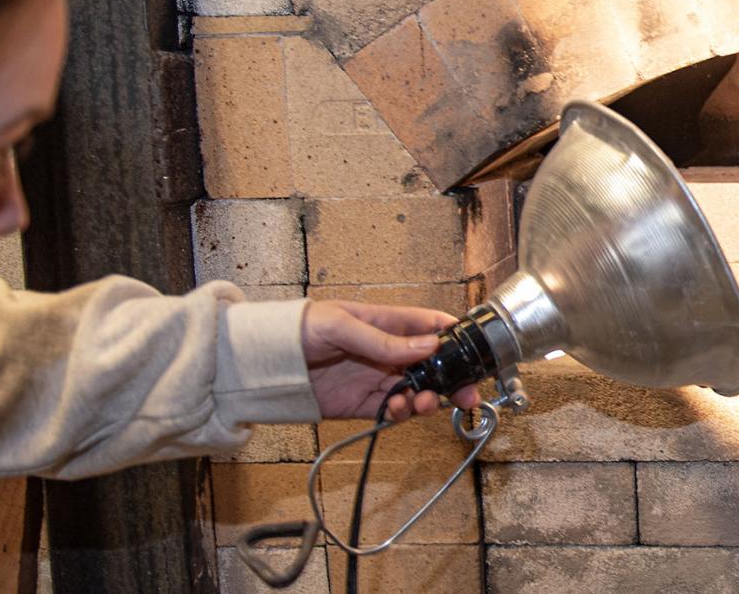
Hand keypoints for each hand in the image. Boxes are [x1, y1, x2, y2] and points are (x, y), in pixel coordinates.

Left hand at [302, 300, 480, 420]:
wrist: (261, 363)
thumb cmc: (298, 329)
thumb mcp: (342, 325)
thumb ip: (384, 340)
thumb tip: (429, 345)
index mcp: (387, 324)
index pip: (430, 326)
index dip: (455, 336)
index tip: (476, 350)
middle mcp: (388, 353)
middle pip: (433, 365)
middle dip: (454, 379)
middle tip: (468, 394)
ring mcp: (376, 379)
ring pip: (418, 390)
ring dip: (430, 399)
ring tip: (425, 404)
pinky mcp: (363, 404)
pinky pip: (394, 411)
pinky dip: (404, 413)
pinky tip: (401, 410)